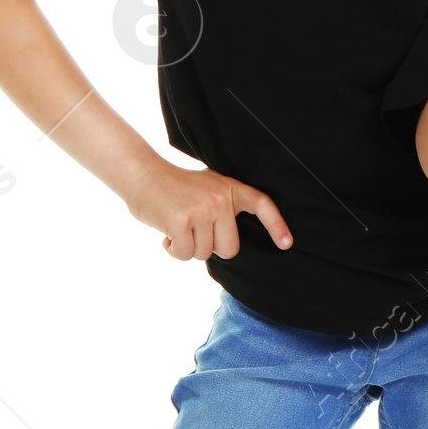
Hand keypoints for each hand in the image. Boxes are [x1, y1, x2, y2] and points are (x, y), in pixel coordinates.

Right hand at [125, 158, 291, 260]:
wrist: (141, 174)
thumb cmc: (173, 189)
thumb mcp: (207, 189)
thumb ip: (222, 209)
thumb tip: (229, 246)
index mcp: (230, 189)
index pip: (262, 205)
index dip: (276, 225)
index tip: (286, 244)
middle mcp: (220, 199)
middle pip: (229, 249)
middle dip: (209, 247)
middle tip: (192, 229)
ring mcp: (202, 210)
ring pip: (204, 254)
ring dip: (187, 247)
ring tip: (176, 226)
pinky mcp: (181, 221)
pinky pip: (184, 254)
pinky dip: (172, 250)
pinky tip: (166, 233)